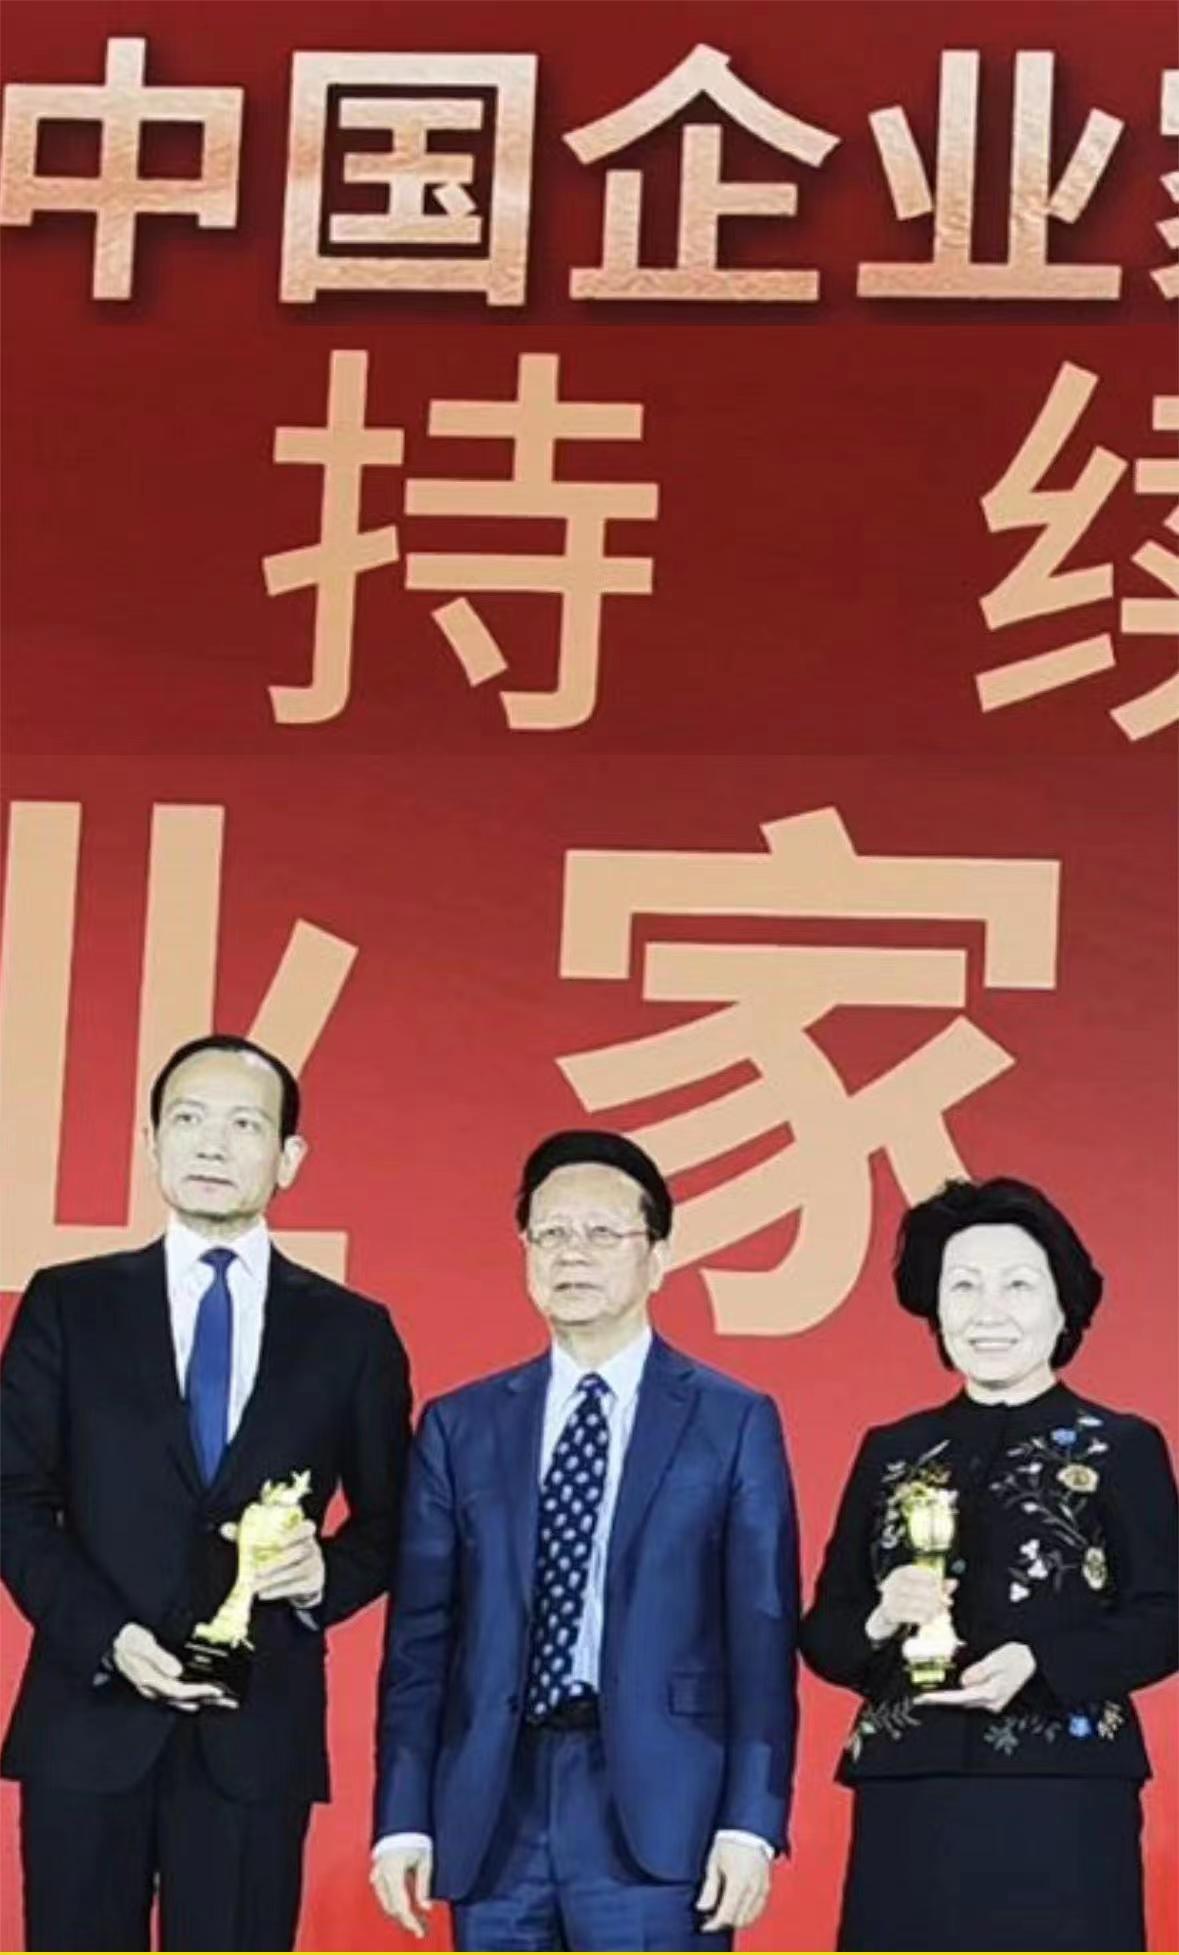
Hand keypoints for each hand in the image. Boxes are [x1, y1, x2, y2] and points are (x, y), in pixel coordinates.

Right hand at [112, 1622, 234, 1710]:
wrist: (111, 1642)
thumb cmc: (127, 1640)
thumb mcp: (141, 1643)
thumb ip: (159, 1658)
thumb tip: (177, 1671)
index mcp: (149, 1680)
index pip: (179, 1691)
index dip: (199, 1692)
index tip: (216, 1690)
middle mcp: (151, 1690)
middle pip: (182, 1701)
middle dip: (205, 1701)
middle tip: (227, 1702)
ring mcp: (151, 1691)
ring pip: (179, 1702)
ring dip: (200, 1702)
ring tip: (218, 1704)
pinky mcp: (152, 1687)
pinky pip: (173, 1699)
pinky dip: (188, 1701)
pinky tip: (196, 1701)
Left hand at [220, 1516, 324, 1605]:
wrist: (304, 1577)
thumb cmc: (283, 1553)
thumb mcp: (270, 1542)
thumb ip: (249, 1534)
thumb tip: (225, 1529)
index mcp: (303, 1533)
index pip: (306, 1528)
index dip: (294, 1534)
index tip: (277, 1542)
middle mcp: (313, 1547)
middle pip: (298, 1552)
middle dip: (276, 1562)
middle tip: (257, 1571)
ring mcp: (315, 1565)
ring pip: (297, 1570)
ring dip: (274, 1579)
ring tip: (255, 1585)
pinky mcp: (313, 1583)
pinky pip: (296, 1587)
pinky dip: (278, 1590)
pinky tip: (264, 1593)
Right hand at [371, 1842, 432, 1938]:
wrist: (401, 1823)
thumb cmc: (414, 1838)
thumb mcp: (424, 1861)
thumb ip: (424, 1886)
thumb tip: (426, 1907)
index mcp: (393, 1871)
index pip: (400, 1905)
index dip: (410, 1921)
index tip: (419, 1930)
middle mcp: (381, 1874)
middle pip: (392, 1908)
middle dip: (407, 1920)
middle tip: (421, 1927)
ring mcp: (376, 1874)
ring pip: (387, 1904)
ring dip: (400, 1914)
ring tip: (416, 1920)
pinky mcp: (375, 1874)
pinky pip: (384, 1896)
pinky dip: (394, 1905)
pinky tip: (405, 1908)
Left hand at [696, 1835, 771, 1932]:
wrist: (749, 1827)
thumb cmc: (729, 1842)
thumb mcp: (713, 1863)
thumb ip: (709, 1889)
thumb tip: (702, 1908)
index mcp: (739, 1882)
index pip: (726, 1915)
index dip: (713, 1924)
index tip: (704, 1925)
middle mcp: (753, 1888)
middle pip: (738, 1919)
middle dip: (723, 1922)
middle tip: (710, 1917)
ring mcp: (762, 1888)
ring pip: (749, 1918)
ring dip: (735, 1920)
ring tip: (722, 1912)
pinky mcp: (767, 1887)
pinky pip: (758, 1909)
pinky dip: (747, 1914)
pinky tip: (736, 1909)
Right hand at [868, 1563, 956, 1637]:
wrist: (886, 1614)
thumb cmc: (907, 1597)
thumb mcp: (920, 1587)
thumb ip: (938, 1584)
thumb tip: (954, 1582)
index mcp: (900, 1572)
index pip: (918, 1572)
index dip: (933, 1579)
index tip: (943, 1588)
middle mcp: (893, 1583)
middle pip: (918, 1588)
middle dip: (936, 1596)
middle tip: (947, 1602)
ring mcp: (890, 1598)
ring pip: (916, 1602)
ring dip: (932, 1608)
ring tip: (942, 1612)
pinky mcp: (890, 1612)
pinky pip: (911, 1615)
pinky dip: (923, 1617)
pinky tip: (931, 1618)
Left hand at [921, 1640, 1035, 1712]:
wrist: (1035, 1658)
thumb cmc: (1017, 1655)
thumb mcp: (997, 1659)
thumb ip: (979, 1671)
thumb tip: (964, 1681)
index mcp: (991, 1692)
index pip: (959, 1697)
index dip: (941, 1698)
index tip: (925, 1698)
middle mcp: (992, 1701)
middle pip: (962, 1702)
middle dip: (943, 1699)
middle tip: (924, 1696)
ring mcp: (995, 1702)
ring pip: (967, 1701)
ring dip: (952, 1697)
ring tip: (934, 1694)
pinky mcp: (996, 1698)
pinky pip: (974, 1698)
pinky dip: (962, 1694)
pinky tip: (954, 1689)